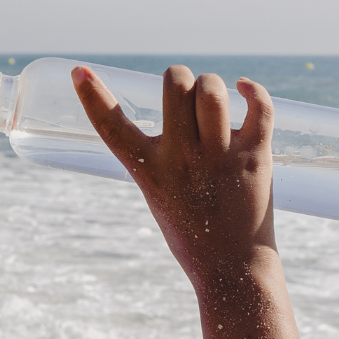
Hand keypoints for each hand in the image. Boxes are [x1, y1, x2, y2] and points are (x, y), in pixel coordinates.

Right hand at [72, 65, 277, 283]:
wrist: (231, 268)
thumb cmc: (191, 231)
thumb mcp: (158, 193)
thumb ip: (159, 154)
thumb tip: (179, 101)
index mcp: (150, 171)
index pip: (111, 127)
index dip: (91, 96)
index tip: (78, 70)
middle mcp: (182, 159)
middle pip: (176, 85)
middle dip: (178, 78)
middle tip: (184, 95)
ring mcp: (220, 156)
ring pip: (213, 90)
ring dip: (211, 85)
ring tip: (213, 99)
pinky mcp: (255, 157)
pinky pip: (260, 108)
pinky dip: (253, 90)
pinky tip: (244, 88)